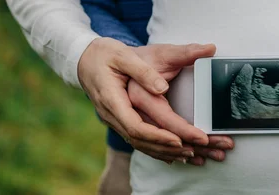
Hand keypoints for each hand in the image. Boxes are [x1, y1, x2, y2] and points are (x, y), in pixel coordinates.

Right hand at [78, 38, 211, 164]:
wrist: (84, 58)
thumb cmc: (104, 54)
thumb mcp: (123, 55)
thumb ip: (143, 71)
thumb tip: (162, 88)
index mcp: (112, 99)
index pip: (136, 126)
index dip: (158, 136)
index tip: (179, 140)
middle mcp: (111, 114)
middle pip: (140, 140)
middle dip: (167, 147)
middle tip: (194, 149)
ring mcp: (114, 119)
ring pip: (139, 143)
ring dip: (163, 151)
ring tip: (190, 154)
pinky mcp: (120, 120)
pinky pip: (137, 139)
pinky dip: (155, 148)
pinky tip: (173, 154)